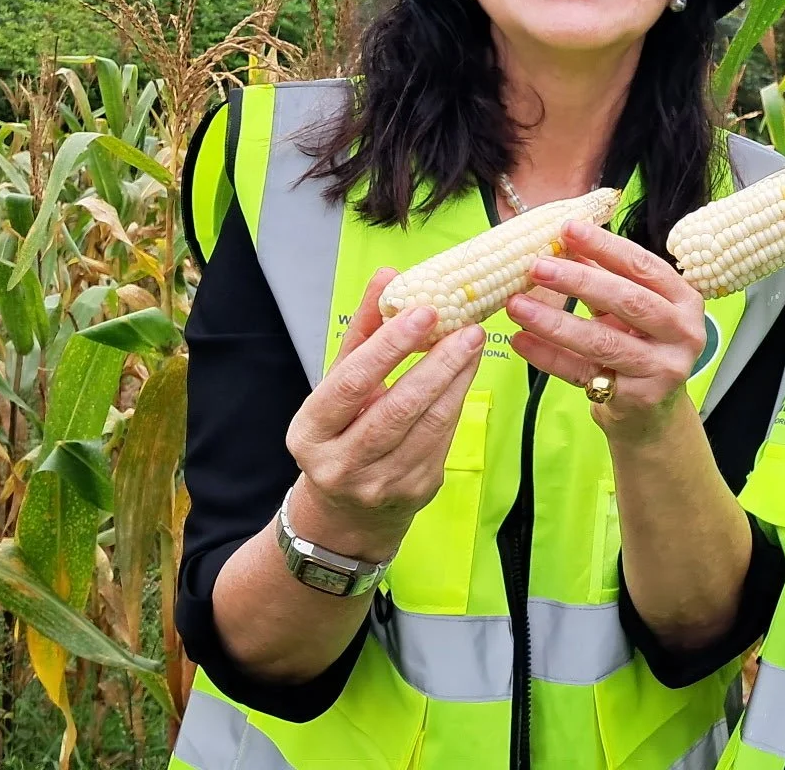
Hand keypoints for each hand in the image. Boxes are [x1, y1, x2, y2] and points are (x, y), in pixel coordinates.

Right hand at [283, 267, 488, 560]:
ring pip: (429, 425)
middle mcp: (340, 464)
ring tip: (473, 341)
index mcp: (311, 432)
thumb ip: (364, 329)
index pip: (351, 382)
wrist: (348, 508)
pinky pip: (444, 438)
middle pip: (396, 409)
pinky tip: (468, 372)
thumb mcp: (340, 381)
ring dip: (457, 379)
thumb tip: (388, 275)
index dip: (389, 347)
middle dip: (437, 364)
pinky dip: (459, 400)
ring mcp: (380, 483)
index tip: (424, 311)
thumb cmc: (343, 428)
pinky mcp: (416, 491)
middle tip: (466, 327)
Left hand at [505, 220, 707, 442]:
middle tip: (537, 267)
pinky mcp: (637, 398)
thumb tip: (565, 242)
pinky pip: (583, 374)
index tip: (568, 229)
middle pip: (628, 302)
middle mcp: (682, 334)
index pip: (644, 266)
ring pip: (602, 342)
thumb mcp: (631, 309)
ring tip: (517, 306)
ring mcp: (662, 369)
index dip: (606, 246)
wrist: (653, 412)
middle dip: (578, 281)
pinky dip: (549, 357)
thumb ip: (606, 276)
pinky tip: (522, 340)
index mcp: (685, 301)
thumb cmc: (641, 347)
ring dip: (554, 322)